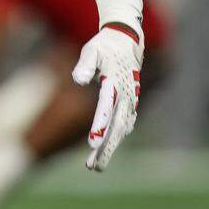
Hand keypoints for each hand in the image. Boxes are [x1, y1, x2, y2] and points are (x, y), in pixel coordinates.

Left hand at [71, 23, 144, 171]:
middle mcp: (125, 95)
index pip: (106, 108)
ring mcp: (130, 101)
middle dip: (106, 148)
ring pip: (120, 130)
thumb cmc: (104, 46)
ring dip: (109, 148)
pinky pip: (124, 125)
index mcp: (114, 83)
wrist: (127, 41)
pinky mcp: (130, 104)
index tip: (92, 144)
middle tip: (94, 167)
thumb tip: (78, 80)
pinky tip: (105, 150)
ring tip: (95, 166)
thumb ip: (85, 65)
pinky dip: (116, 139)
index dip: (99, 126)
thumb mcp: (92, 50)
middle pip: (116, 127)